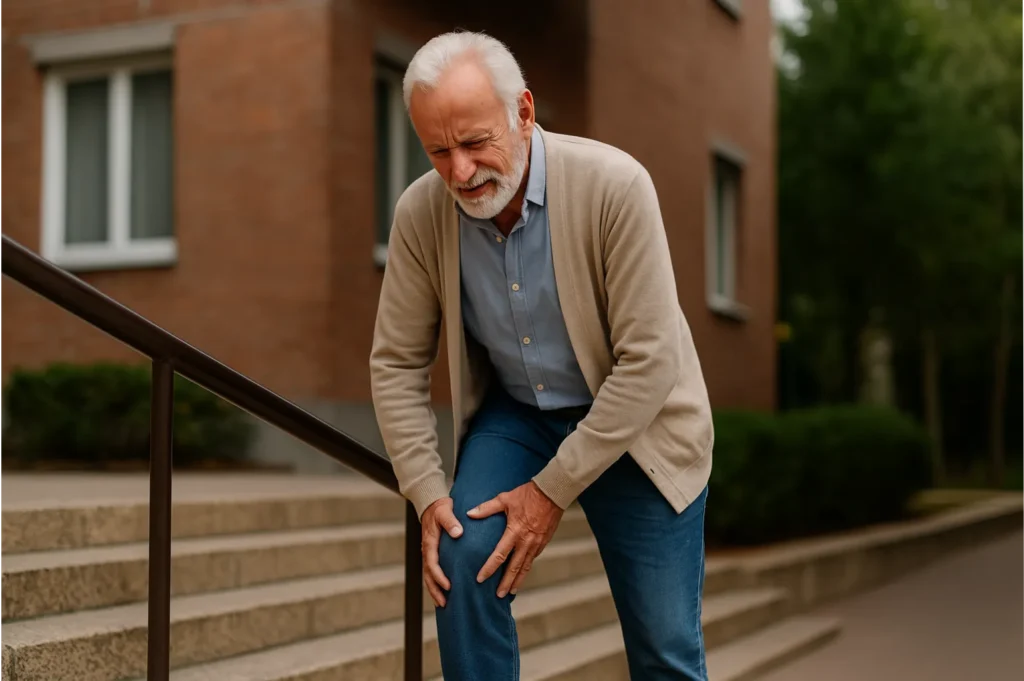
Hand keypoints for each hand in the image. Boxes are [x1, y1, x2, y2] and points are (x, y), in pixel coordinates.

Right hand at [420, 497, 462, 607]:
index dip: (439, 577)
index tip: (448, 586)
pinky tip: (443, 592)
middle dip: (435, 590)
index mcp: (430, 542)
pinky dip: (435, 583)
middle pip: (428, 575)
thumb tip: (458, 533)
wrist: (431, 503)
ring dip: (434, 590)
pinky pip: (432, 571)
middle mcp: (427, 550)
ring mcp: (428, 553)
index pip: (432, 563)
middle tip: (444, 604)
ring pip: (428, 576)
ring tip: (442, 604)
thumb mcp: (445, 511)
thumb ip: (451, 521)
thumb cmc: (440, 508)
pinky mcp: (432, 553)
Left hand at [467, 481, 563, 597]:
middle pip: (514, 568)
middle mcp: (526, 541)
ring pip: (526, 567)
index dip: (489, 568)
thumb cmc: (528, 494)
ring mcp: (536, 543)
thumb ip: (486, 508)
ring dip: (518, 580)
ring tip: (511, 591)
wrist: (552, 493)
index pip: (499, 556)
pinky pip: (533, 559)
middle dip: (506, 583)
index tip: (481, 579)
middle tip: (499, 595)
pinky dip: (527, 569)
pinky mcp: (543, 542)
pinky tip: (522, 573)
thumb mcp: (505, 499)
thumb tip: (469, 514)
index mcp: (514, 532)